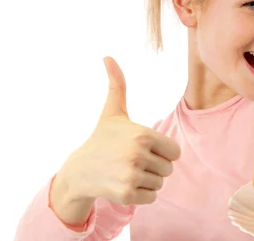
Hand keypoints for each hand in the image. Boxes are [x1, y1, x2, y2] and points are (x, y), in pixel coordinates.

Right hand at [58, 56, 180, 205]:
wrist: (79, 171)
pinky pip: (152, 197)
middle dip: (154, 167)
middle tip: (131, 162)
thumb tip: (107, 56)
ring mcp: (132, 175)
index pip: (174, 151)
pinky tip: (124, 185)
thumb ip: (117, 84)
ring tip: (126, 172)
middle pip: (168, 168)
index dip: (162, 151)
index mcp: (142, 134)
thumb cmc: (102, 139)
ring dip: (148, 180)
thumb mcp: (112, 112)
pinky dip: (142, 194)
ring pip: (160, 182)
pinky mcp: (127, 194)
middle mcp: (138, 154)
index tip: (143, 149)